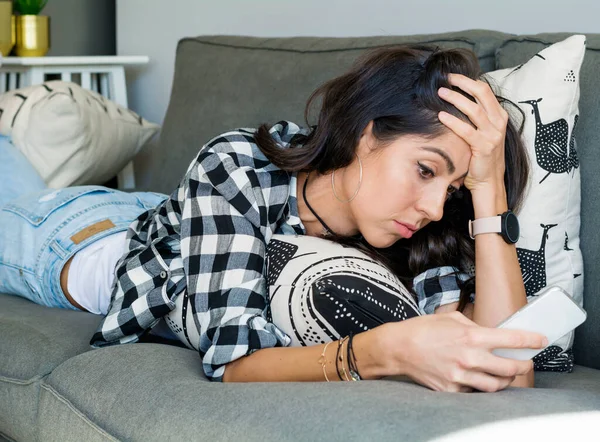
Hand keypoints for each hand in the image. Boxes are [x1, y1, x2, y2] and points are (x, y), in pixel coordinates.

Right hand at [376, 312, 546, 392]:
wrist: (398, 348)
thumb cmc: (422, 329)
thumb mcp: (451, 319)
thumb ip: (473, 326)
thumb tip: (489, 333)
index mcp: (471, 337)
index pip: (511, 340)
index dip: (531, 340)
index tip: (541, 340)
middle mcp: (469, 358)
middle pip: (510, 368)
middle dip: (523, 365)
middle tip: (525, 362)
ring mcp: (460, 376)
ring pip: (495, 385)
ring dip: (504, 380)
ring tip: (504, 374)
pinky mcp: (451, 389)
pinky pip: (473, 391)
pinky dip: (478, 385)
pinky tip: (476, 378)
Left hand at [437, 74, 508, 194]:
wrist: (489, 180)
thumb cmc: (481, 156)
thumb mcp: (483, 132)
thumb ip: (476, 117)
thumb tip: (457, 99)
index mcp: (499, 116)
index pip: (484, 90)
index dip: (468, 80)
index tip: (452, 77)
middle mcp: (498, 122)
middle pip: (481, 93)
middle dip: (462, 82)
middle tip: (445, 78)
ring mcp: (492, 134)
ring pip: (473, 109)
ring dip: (455, 98)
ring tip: (440, 93)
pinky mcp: (484, 147)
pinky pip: (466, 130)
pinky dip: (453, 121)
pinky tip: (441, 115)